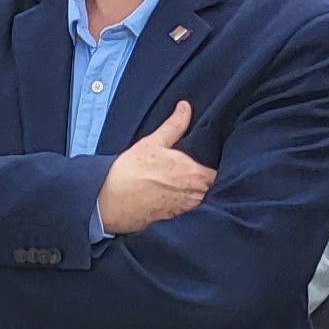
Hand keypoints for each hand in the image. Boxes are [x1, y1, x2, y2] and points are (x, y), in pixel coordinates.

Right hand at [96, 101, 213, 235]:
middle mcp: (195, 195)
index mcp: (195, 174)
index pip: (218, 173)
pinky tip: (169, 197)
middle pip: (210, 188)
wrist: (110, 201)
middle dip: (203, 181)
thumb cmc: (132, 170)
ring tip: (177, 185)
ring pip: (199, 201)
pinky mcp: (174, 221)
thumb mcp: (153, 142)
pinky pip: (186, 212)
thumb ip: (174, 125)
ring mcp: (185, 211)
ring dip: (193, 194)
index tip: (202, 163)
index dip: (212, 167)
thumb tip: (185, 106)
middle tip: (187, 173)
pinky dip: (181, 205)